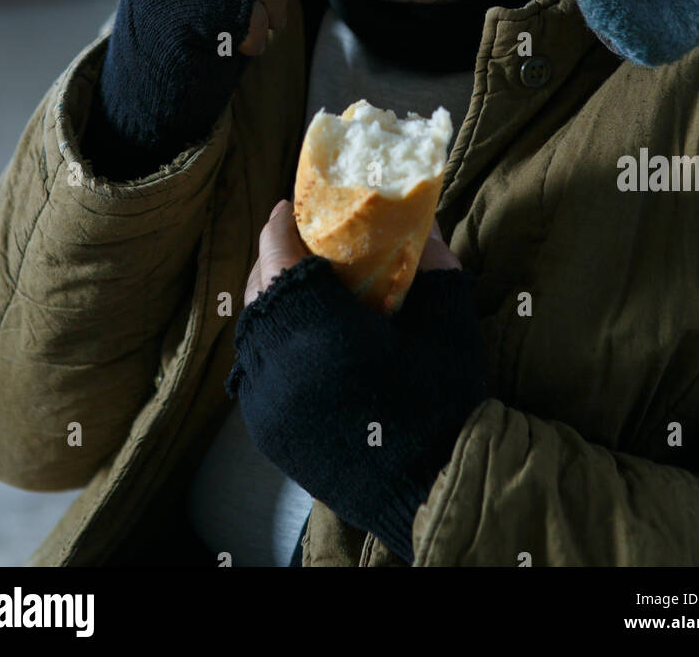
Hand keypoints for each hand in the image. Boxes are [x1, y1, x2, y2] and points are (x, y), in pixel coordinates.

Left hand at [228, 214, 488, 563]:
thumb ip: (430, 262)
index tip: (290, 206)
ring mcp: (265, 399)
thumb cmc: (442, 401)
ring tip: (303, 289)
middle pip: (258, 289)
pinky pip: (254, 369)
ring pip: (251, 330)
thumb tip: (423, 217)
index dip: (281, 224)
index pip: (278, 255)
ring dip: (271, 300)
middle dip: (275, 259)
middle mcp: (277, 360)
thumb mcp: (446, 320)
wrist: (431, 490)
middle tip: (303, 244)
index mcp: (318, 327)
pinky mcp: (267, 430)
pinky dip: (271, 342)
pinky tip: (302, 339)